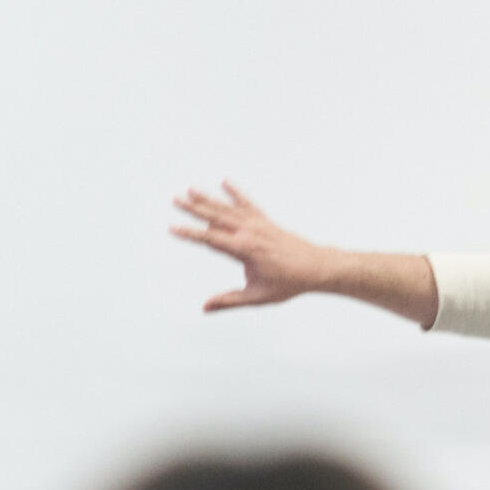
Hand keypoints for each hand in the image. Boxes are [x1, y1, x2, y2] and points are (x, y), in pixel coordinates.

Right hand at [169, 181, 330, 311]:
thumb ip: (229, 301)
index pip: (210, 239)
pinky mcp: (266, 221)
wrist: (317, 267)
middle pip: (215, 217)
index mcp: (245, 249)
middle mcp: (250, 232)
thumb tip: (205, 307)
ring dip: (208, 198)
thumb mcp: (257, 296)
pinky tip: (225, 182)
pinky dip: (236, 193)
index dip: (189, 233)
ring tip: (190, 189)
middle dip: (194, 208)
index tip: (172, 227)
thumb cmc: (289, 282)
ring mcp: (259, 224)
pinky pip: (248, 203)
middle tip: (175, 198)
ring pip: (228, 208)